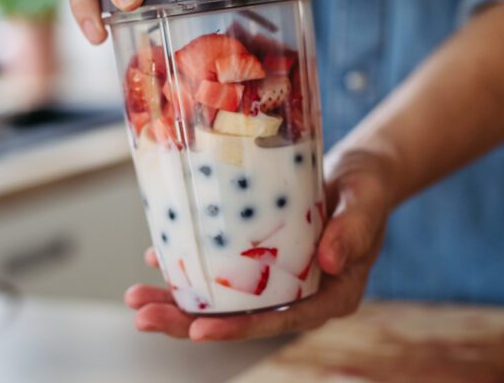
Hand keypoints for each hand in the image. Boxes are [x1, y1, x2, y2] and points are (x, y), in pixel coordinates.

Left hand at [124, 150, 396, 340]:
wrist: (360, 171)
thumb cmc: (368, 187)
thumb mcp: (366, 202)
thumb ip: (354, 229)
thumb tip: (332, 261)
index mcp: (331, 296)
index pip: (280, 322)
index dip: (238, 329)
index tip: (198, 330)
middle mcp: (299, 295)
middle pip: (240, 318)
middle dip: (187, 322)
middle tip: (143, 316)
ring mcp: (276, 279)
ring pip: (223, 299)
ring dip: (177, 301)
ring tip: (136, 297)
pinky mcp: (260, 258)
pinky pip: (220, 270)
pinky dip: (189, 266)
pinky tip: (157, 259)